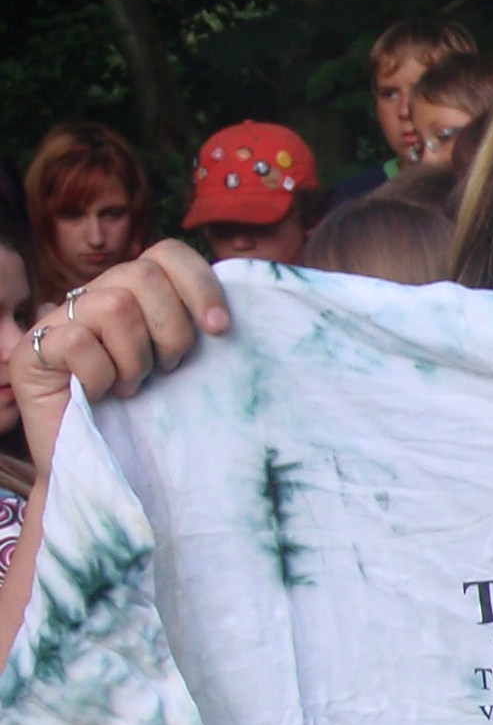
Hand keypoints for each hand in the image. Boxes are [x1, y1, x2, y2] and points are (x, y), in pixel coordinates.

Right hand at [9, 241, 229, 472]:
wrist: (104, 471)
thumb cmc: (149, 423)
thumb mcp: (185, 373)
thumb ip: (198, 335)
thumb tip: (229, 317)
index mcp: (134, 296)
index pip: (167, 254)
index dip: (199, 283)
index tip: (220, 330)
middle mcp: (94, 297)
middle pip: (145, 274)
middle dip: (172, 331)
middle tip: (166, 371)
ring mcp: (58, 320)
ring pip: (116, 306)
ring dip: (135, 359)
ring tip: (129, 387)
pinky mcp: (32, 350)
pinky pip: (78, 342)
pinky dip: (100, 376)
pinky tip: (99, 396)